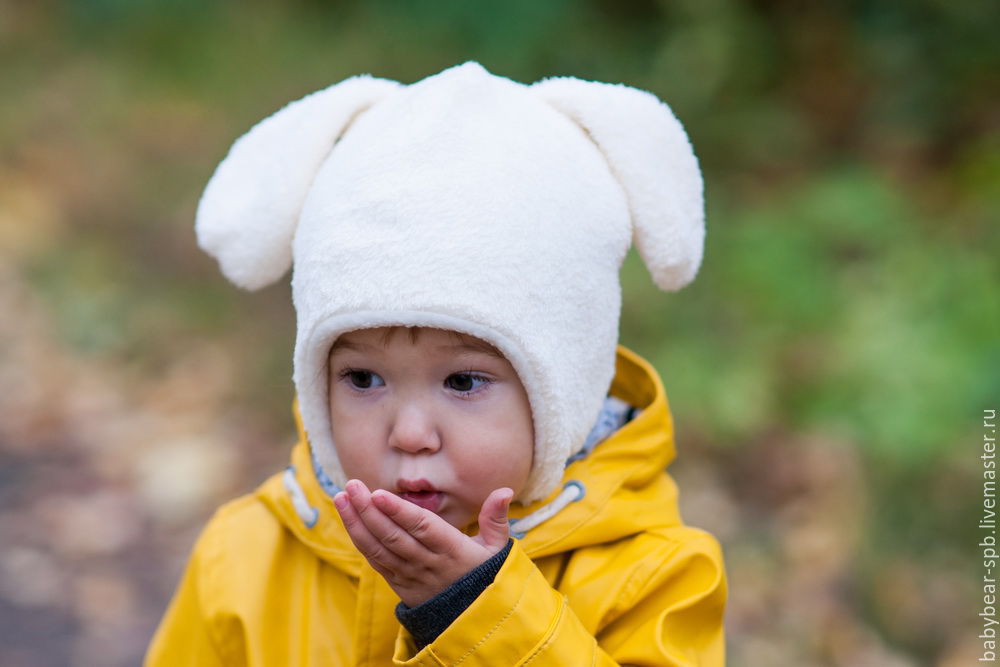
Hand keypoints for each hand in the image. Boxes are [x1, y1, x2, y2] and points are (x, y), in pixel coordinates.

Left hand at [333, 480, 512, 606]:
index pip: (422, 528)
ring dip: (357, 523)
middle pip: (394, 536)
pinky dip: (360, 540)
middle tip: (352, 485)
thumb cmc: (485, 574)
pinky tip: (349, 518)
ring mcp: (410, 575)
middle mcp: (428, 563)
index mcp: (452, 550)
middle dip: (369, 510)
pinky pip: (375, 562)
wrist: (473, 618)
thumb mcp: (497, 548)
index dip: (399, 512)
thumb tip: (505, 490)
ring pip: (379, 549)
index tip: (379, 493)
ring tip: (341, 497)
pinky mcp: (398, 583)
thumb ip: (496, 517)